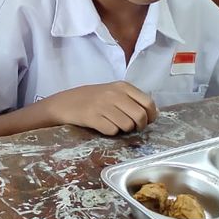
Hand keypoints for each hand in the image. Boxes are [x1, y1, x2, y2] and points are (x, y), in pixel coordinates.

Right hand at [43, 82, 158, 135]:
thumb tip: (153, 114)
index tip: (147, 121)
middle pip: (140, 116)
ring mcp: (103, 105)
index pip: (148, 102)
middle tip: (133, 128)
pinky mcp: (93, 117)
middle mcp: (114, 94)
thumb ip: (132, 100)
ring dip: (124, 130)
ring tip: (115, 125)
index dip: (151, 116)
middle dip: (140, 126)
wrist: (65, 103)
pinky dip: (111, 132)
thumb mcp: (113, 92)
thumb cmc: (93, 99)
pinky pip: (112, 131)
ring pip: (127, 125)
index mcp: (122, 86)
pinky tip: (104, 126)